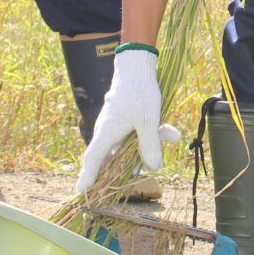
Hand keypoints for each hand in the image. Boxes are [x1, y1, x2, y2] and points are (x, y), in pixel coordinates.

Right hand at [75, 48, 179, 193]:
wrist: (137, 64)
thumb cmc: (138, 93)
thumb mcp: (147, 121)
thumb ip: (150, 144)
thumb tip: (154, 167)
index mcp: (106, 134)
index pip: (93, 160)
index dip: (88, 176)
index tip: (81, 190)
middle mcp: (108, 130)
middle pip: (114, 156)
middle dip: (129, 165)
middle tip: (134, 176)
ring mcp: (117, 123)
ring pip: (132, 142)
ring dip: (150, 143)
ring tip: (171, 135)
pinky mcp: (127, 115)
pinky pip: (138, 131)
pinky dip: (152, 132)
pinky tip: (172, 131)